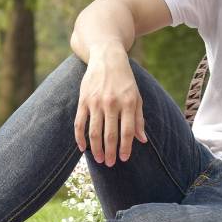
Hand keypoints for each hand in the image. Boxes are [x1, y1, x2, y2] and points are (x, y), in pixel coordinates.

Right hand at [74, 45, 146, 165]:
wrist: (107, 58)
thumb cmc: (125, 80)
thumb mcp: (136, 97)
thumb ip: (138, 119)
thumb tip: (142, 140)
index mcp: (128, 103)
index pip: (127, 132)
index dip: (126, 148)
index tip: (124, 159)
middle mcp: (111, 103)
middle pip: (110, 134)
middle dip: (110, 152)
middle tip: (110, 164)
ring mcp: (95, 102)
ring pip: (94, 132)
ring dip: (96, 149)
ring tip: (99, 160)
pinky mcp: (83, 100)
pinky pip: (79, 123)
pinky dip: (80, 137)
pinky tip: (83, 148)